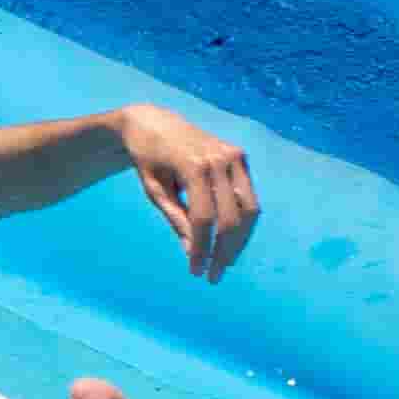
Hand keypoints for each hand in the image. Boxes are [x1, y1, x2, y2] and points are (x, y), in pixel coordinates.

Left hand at [120, 105, 258, 277]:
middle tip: (213, 276)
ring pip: (249, 210)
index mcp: (193, 166)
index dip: (201, 248)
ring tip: (224, 262)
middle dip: (223, 251)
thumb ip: (175, 220)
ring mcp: (234, 156)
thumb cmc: (148, 159)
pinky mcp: (240, 157)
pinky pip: (249, 197)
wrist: (154, 122)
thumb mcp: (155, 190)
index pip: (203, 218)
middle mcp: (219, 159)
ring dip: (239, 241)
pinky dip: (242, 222)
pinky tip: (230, 241)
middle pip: (231, 218)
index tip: (195, 271)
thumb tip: (193, 253)